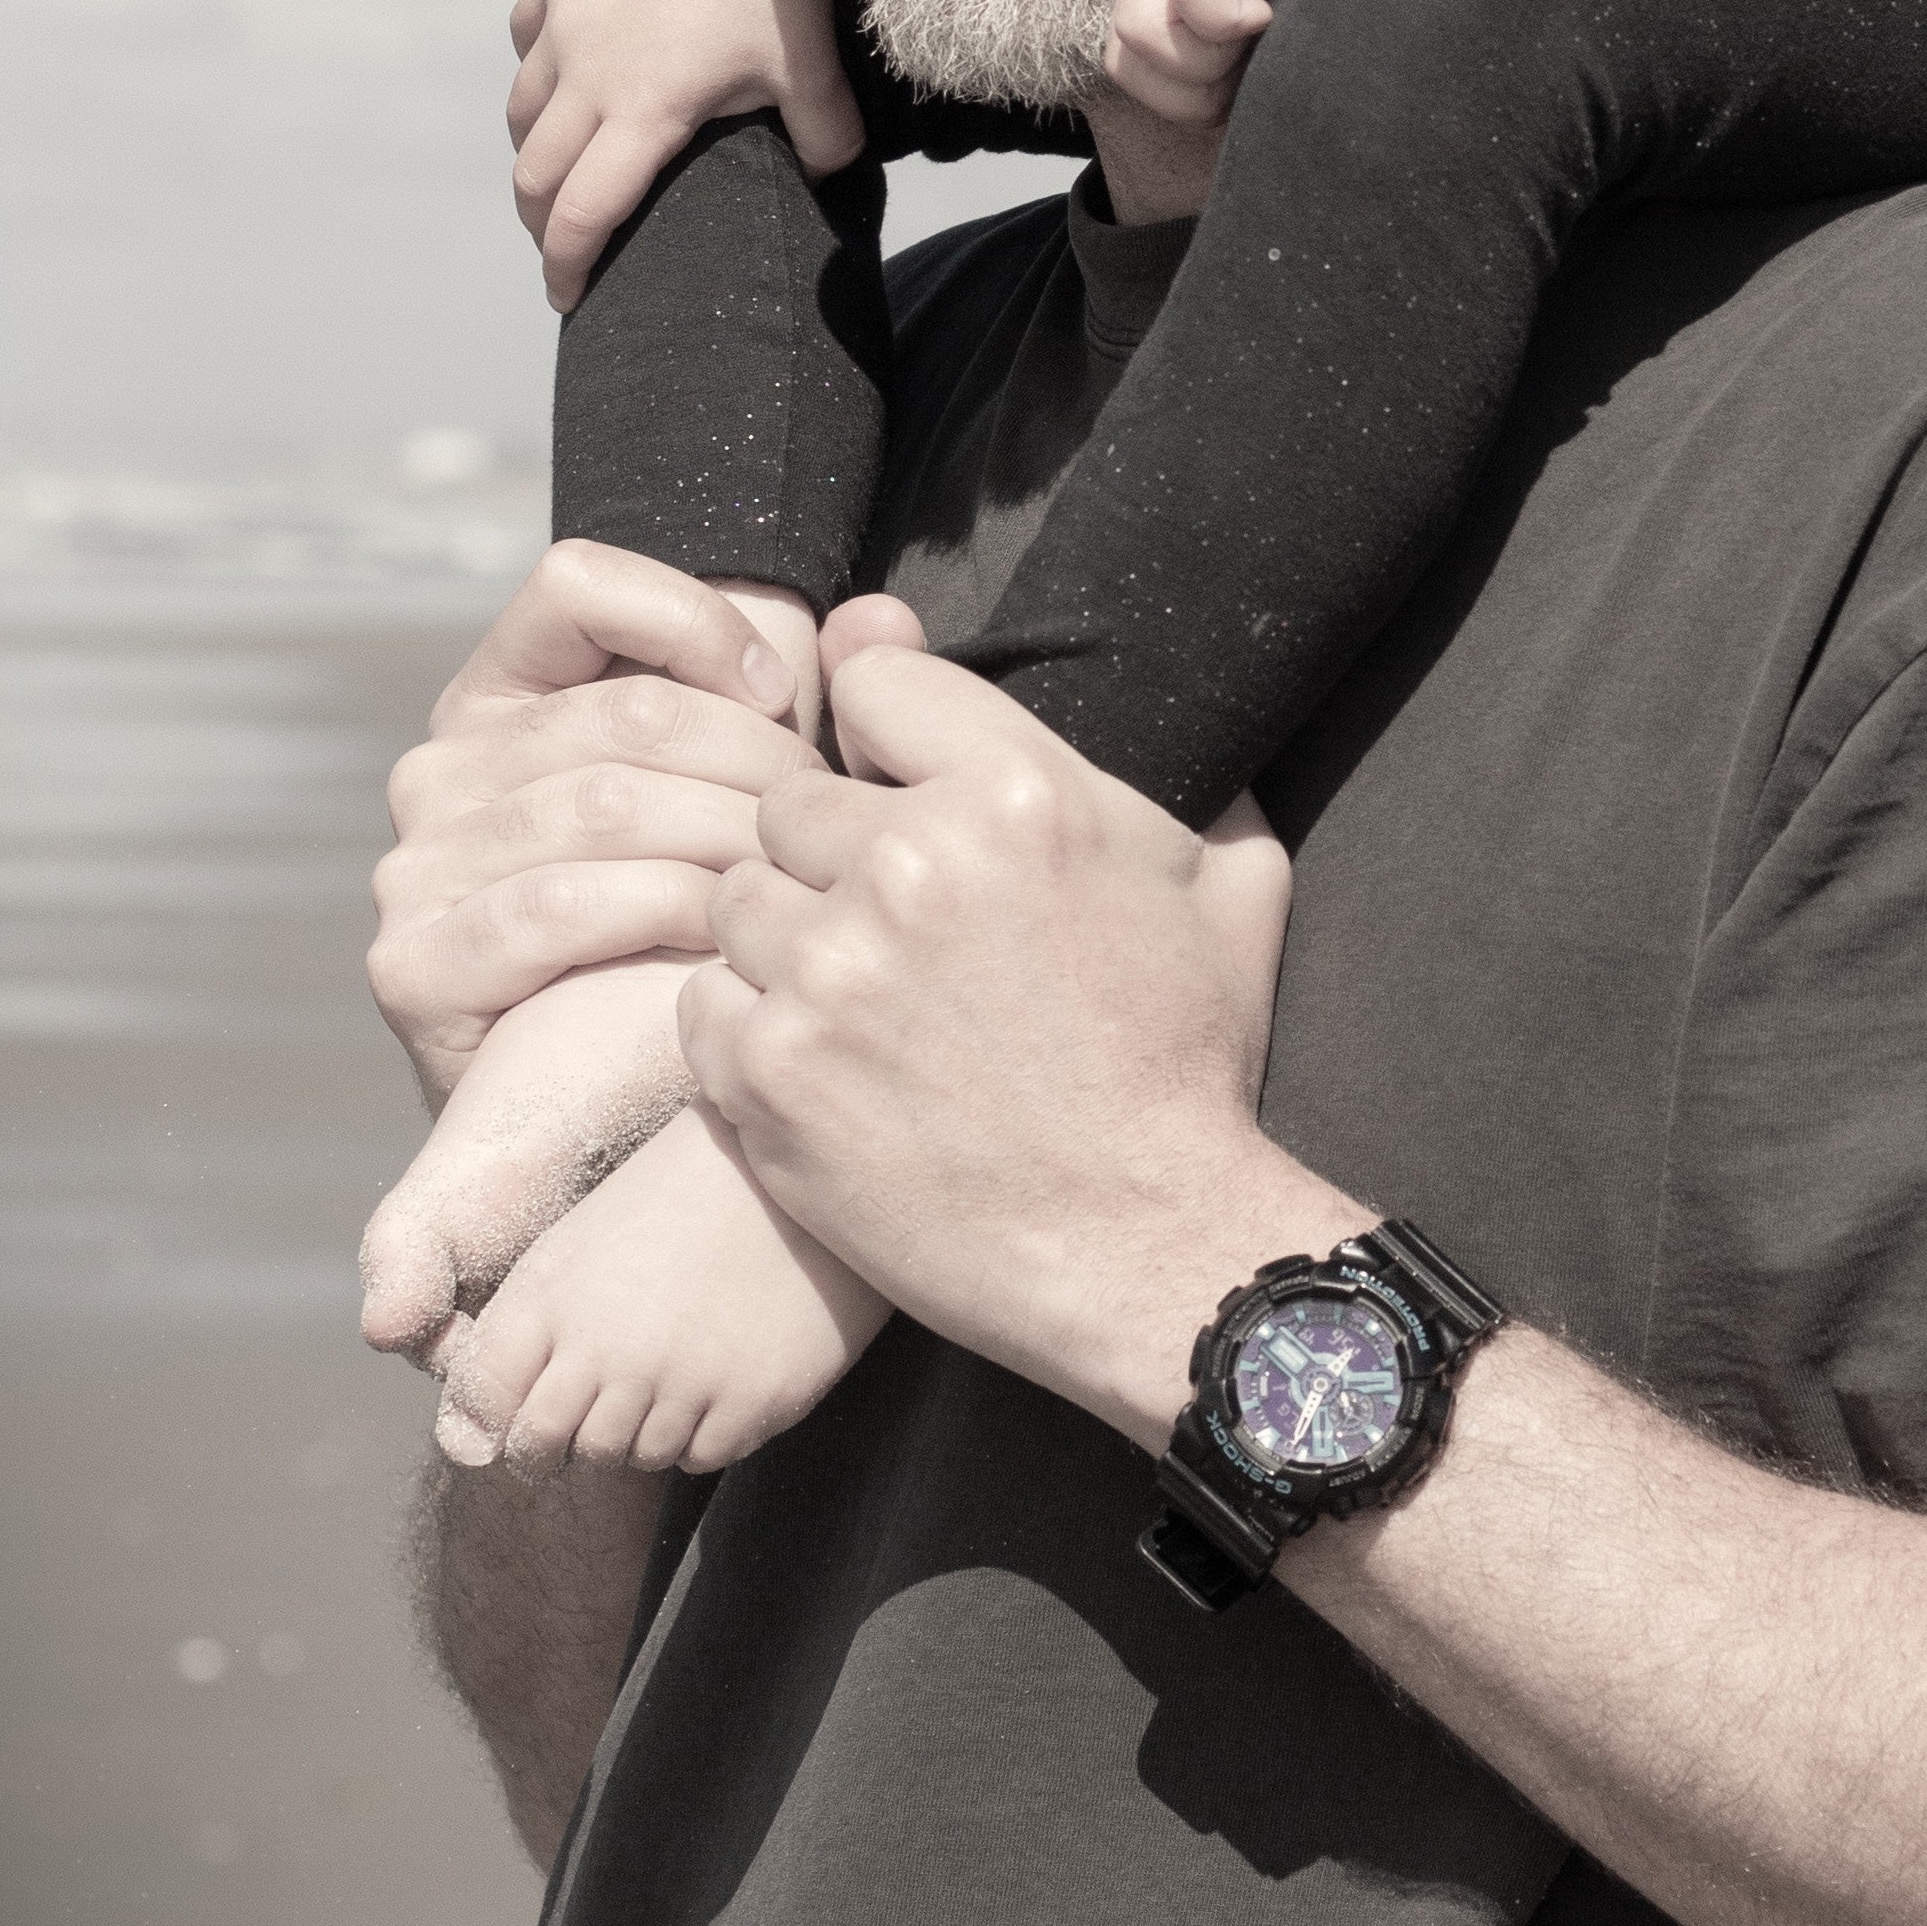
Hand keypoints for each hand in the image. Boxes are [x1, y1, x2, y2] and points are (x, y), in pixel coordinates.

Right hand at [370, 545, 819, 1108]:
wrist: (628, 1111)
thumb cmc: (701, 927)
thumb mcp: (740, 786)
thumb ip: (798, 691)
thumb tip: (879, 620)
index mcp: (504, 695)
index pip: (575, 583)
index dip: (694, 622)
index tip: (783, 692)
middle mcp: (440, 767)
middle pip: (621, 714)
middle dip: (752, 765)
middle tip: (822, 825)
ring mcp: (414, 866)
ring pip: (603, 805)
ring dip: (724, 844)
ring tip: (791, 885)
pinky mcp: (413, 964)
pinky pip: (557, 905)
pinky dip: (662, 913)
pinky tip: (723, 938)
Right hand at [508, 0, 864, 307]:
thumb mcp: (811, 65)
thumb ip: (827, 136)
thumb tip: (835, 177)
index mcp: (640, 111)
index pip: (582, 213)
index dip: (568, 266)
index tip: (570, 300)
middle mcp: (585, 74)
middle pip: (532, 174)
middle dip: (540, 223)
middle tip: (562, 243)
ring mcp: (563, 24)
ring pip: (522, 109)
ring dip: (534, 149)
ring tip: (561, 167)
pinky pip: (527, 39)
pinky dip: (538, 69)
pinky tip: (565, 72)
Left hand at [676, 598, 1344, 1438]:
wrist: (1147, 1247)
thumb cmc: (1187, 1067)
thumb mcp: (1224, 888)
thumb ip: (1176, 776)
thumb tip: (1166, 705)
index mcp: (1015, 791)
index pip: (869, 678)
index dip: (884, 739)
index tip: (895, 787)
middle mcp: (906, 864)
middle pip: (788, 798)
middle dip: (831, 854)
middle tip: (892, 930)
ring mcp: (824, 972)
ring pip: (738, 900)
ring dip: (785, 942)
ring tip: (860, 1005)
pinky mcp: (765, 1074)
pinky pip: (702, 1002)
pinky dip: (748, 1030)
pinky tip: (824, 1065)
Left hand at [1104, 0, 1606, 117]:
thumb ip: (1271, 5)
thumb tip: (1266, 88)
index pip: (1129, 58)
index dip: (1187, 97)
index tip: (1256, 78)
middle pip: (1123, 58)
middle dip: (1192, 94)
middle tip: (1261, 67)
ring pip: (1137, 36)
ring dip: (1207, 65)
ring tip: (1271, 30)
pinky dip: (1230, 23)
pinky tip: (1280, 4)